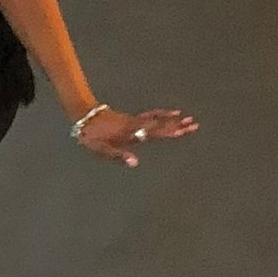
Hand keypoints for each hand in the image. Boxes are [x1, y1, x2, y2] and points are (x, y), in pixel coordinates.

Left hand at [71, 103, 197, 168]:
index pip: (152, 132)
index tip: (182, 130)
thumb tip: (136, 163)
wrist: (83, 116)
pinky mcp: (132, 118)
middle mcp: (134, 125)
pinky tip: (170, 113)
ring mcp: (134, 120)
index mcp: (129, 133)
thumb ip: (117, 156)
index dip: (167, 131)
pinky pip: (151, 115)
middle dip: (176, 125)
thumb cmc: (90, 136)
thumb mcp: (100, 149)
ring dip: (172, 119)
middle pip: (159, 124)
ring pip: (156, 118)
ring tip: (188, 118)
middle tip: (194, 124)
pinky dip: (162, 114)